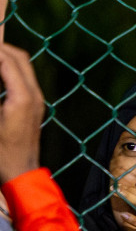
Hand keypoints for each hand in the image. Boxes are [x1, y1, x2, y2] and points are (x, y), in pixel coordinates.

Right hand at [0, 43, 44, 184]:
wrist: (20, 173)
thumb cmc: (0, 153)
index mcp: (22, 97)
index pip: (6, 59)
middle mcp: (34, 95)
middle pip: (18, 57)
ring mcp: (37, 100)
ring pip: (23, 65)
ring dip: (4, 56)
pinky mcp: (34, 105)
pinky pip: (23, 77)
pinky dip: (8, 68)